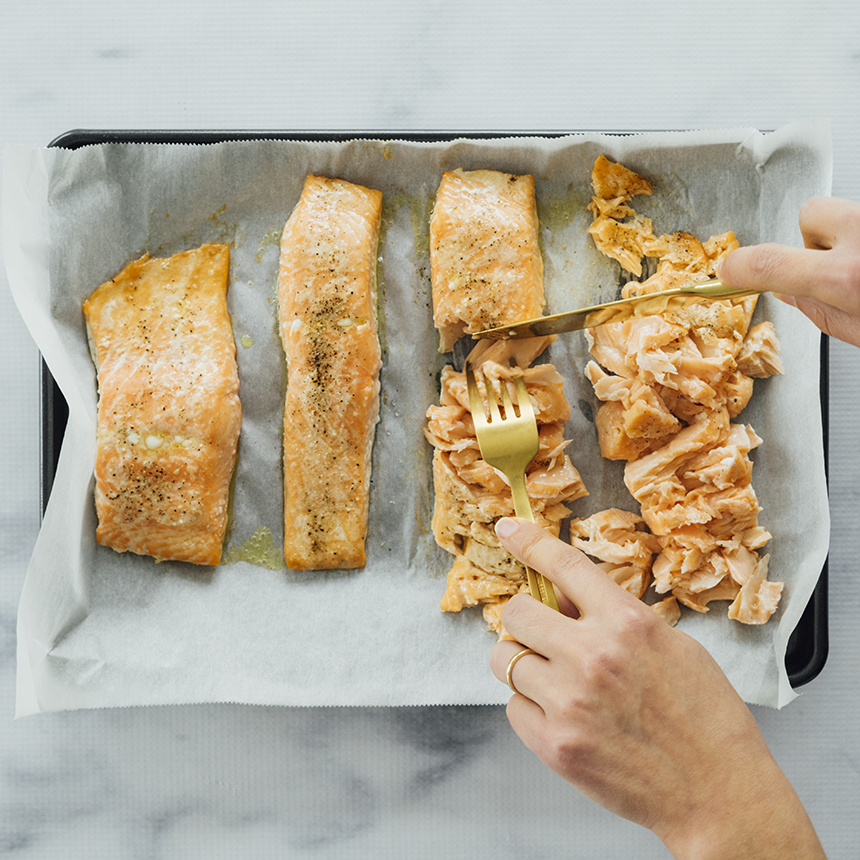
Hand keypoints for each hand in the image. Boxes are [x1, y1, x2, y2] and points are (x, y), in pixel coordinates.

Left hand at [488, 518, 824, 859]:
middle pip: (517, 611)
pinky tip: (562, 715)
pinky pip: (513, 707)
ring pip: (505, 659)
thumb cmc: (706, 718)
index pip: (564, 564)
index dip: (529, 541)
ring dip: (522, 662)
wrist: (719, 794)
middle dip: (526, 618)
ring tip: (553, 678)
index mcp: (627, 623)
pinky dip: (530, 706)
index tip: (508, 529)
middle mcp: (592, 656)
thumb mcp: (673, 645)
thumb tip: (567, 603)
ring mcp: (569, 702)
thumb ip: (617, 618)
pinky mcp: (555, 745)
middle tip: (542, 634)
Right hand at [717, 196, 859, 346]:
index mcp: (846, 278)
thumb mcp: (859, 329)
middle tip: (830, 263)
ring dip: (842, 235)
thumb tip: (791, 291)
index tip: (729, 271)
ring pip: (842, 210)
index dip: (740, 267)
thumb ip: (818, 309)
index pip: (768, 263)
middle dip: (812, 237)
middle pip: (810, 214)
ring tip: (859, 261)